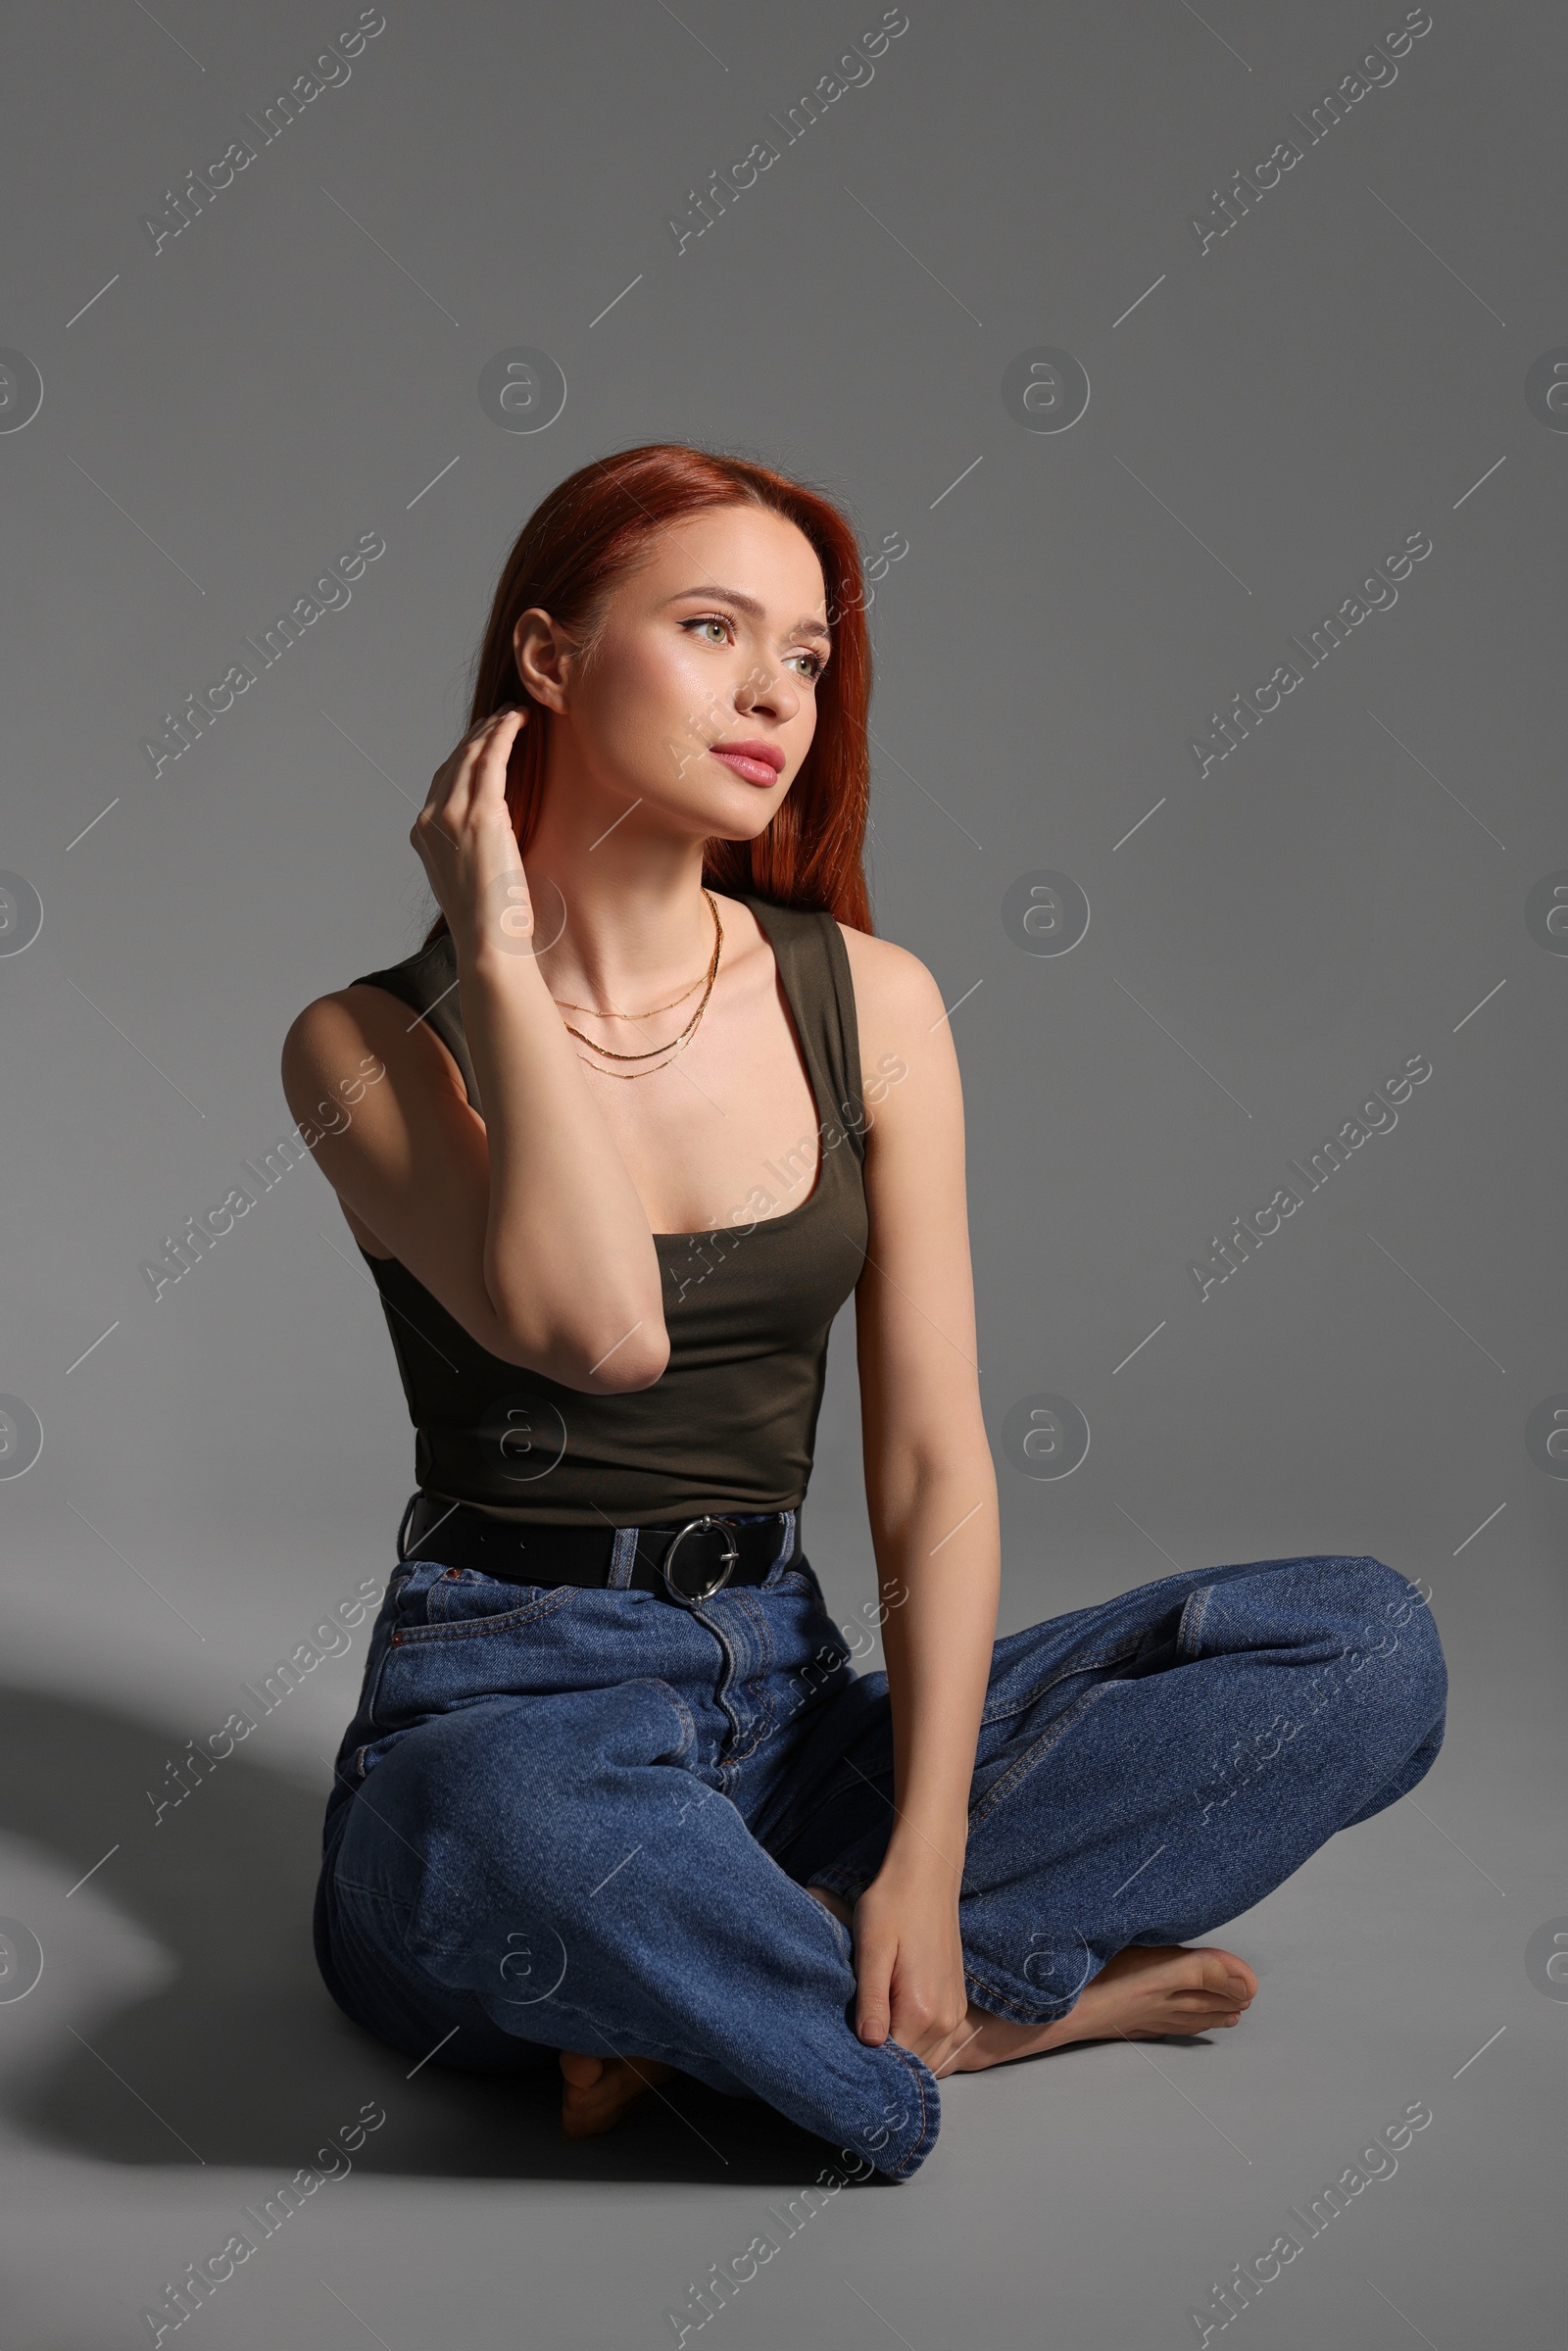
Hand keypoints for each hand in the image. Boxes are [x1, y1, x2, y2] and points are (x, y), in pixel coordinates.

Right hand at [410, 707, 533, 959]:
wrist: (489, 941)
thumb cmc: (489, 920)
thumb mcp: (467, 877)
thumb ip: (466, 848)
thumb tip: (487, 834)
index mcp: (423, 835)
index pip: (441, 781)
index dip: (463, 754)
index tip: (483, 739)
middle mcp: (431, 820)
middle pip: (453, 762)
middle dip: (477, 735)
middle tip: (501, 719)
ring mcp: (453, 815)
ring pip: (470, 755)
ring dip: (492, 729)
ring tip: (513, 715)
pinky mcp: (481, 814)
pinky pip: (491, 760)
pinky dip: (504, 735)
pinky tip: (518, 722)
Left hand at [848, 1850, 969, 2066]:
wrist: (927, 1877)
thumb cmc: (893, 1906)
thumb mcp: (872, 1949)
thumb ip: (872, 2000)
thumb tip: (869, 2044)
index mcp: (922, 2010)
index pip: (892, 2061)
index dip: (865, 2059)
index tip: (843, 2046)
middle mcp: (945, 2020)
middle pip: (910, 2063)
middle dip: (882, 2058)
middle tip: (852, 2034)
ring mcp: (955, 2013)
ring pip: (924, 2057)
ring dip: (900, 2049)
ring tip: (871, 2023)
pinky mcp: (956, 2004)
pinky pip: (935, 2041)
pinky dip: (914, 2039)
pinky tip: (892, 2016)